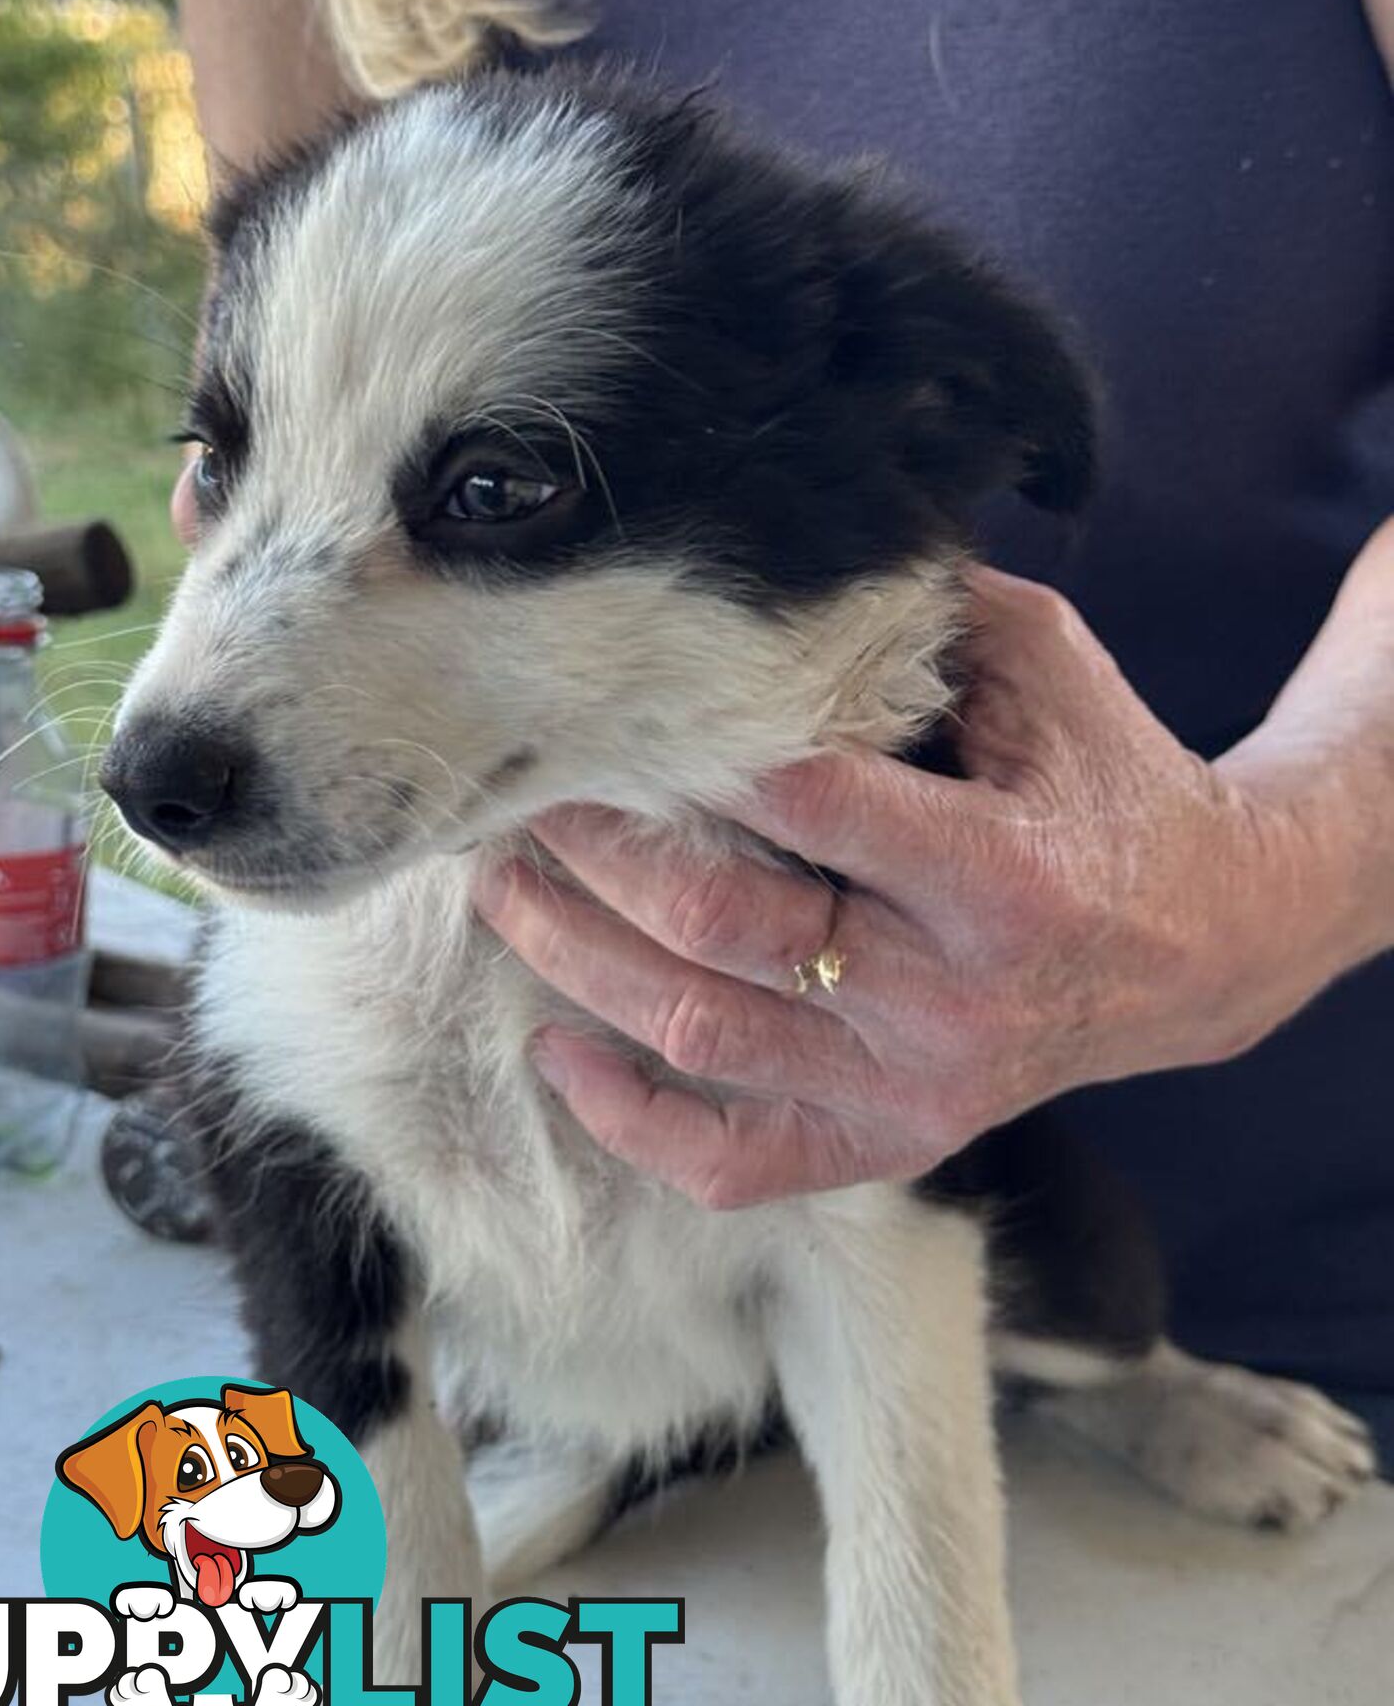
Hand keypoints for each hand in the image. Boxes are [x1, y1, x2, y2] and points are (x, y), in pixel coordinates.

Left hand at [474, 567, 1363, 1208]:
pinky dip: (628, 1118)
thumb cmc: (1107, 784)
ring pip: (697, 1033)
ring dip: (574, 958)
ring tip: (500, 884)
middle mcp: (949, 998)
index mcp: (998, 872)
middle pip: (721, 923)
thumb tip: (786, 541)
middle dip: (596, 848)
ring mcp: (913, 1088)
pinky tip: (554, 1049)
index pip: (805, 805)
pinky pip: (732, 1164)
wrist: (1206, 943)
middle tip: (521, 787)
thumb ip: (928, 614)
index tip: (604, 706)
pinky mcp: (889, 1143)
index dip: (690, 753)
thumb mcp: (1048, 673)